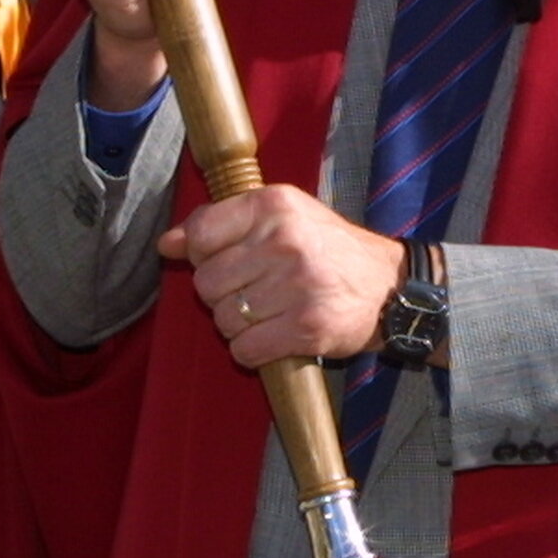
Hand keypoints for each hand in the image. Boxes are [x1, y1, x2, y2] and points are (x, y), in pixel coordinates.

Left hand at [161, 186, 399, 368]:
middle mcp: (285, 241)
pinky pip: (245, 350)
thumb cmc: (327, 249)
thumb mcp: (281, 217)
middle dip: (223, 295)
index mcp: (274, 206)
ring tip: (269, 314)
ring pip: (224, 320)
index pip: (199, 235)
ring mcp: (297, 286)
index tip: (226, 261)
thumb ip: (222, 224)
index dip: (202, 256)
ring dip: (239, 326)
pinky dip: (252, 351)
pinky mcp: (307, 328)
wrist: (389, 288)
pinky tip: (274, 337)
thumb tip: (167, 244)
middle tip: (254, 292)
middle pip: (207, 284)